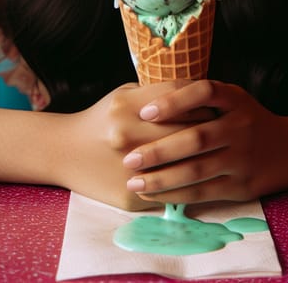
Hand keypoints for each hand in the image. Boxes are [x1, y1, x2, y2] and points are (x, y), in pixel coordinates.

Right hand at [57, 82, 207, 209]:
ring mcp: (130, 168)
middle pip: (186, 130)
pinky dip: (189, 183)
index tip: (215, 103)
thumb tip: (200, 93)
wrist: (65, 152)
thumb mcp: (124, 95)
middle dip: (210, 128)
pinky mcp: (132, 195)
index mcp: (127, 107)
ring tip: (214, 150)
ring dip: (204, 158)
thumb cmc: (102, 118)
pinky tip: (199, 175)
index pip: (180, 99)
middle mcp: (128, 136)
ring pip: (184, 164)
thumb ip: (157, 93)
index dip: (202, 100)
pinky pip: (172, 190)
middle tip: (222, 127)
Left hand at [121, 80, 287, 203]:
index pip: (204, 92)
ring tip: (134, 181)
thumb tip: (146, 102)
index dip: (174, 101)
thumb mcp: (231, 98)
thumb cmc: (247, 119)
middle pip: (196, 138)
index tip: (145, 112)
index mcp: (235, 99)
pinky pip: (203, 192)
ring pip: (197, 170)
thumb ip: (198, 97)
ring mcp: (243, 157)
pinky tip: (153, 195)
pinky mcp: (242, 185)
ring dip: (162, 178)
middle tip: (129, 158)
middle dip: (159, 149)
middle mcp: (241, 126)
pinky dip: (176, 195)